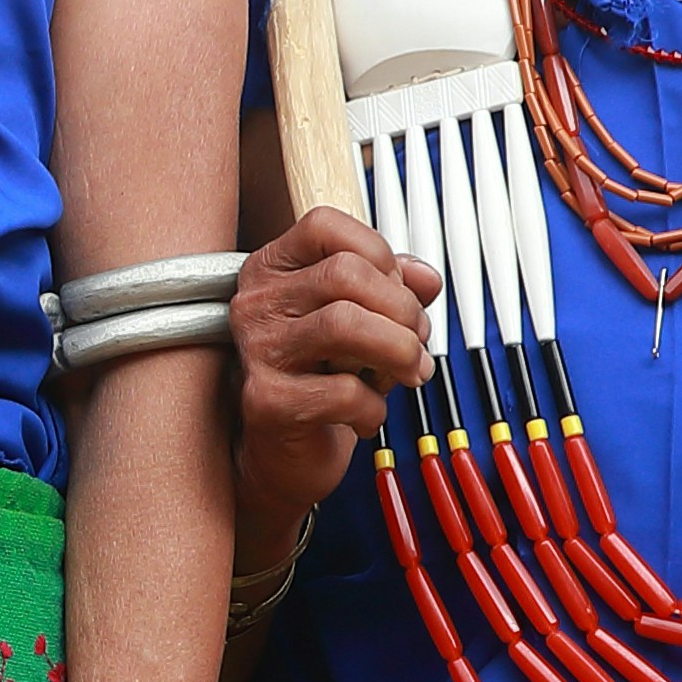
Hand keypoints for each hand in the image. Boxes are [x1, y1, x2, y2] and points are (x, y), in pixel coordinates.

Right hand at [233, 209, 435, 544]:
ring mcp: (256, 351)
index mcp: (274, 270)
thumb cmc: (319, 381)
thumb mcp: (363, 322)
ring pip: (344, 323)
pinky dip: (373, 406)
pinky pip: (342, 391)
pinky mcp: (266, 400)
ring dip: (397, 351)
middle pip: (345, 274)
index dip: (379, 253)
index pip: (325, 227)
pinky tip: (367, 414)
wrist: (283, 454)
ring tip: (409, 373)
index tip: (400, 290)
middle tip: (416, 342)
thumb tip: (425, 278)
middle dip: (402, 309)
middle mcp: (256, 303)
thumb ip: (392, 290)